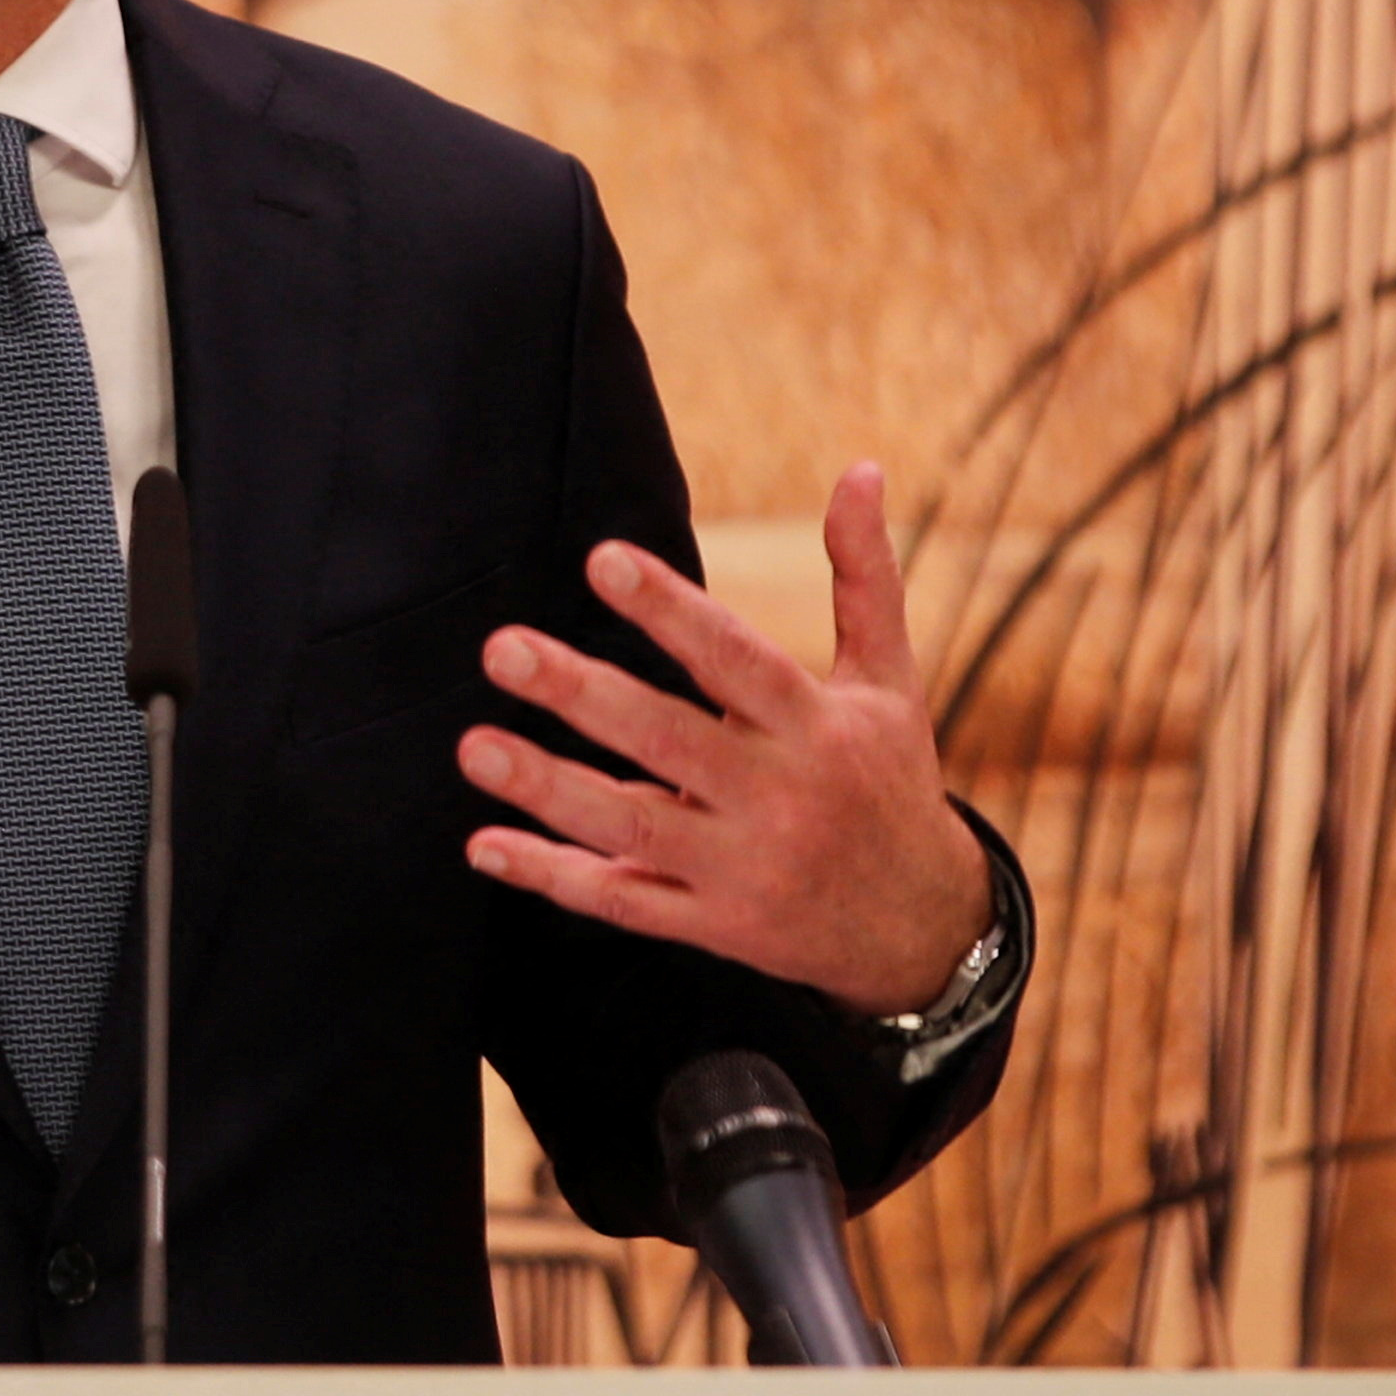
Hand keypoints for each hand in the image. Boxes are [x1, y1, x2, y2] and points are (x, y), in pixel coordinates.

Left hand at [458, 462, 990, 1014]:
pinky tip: (485, 845)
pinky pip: (624, 903)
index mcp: (817, 726)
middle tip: (501, 647)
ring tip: (474, 746)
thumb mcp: (889, 681)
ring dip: (548, 789)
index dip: (670, 611)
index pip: (736, 660)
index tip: (601, 560)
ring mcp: (742, 868)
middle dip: (582, 693)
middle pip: (667, 739)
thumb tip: (862, 468)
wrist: (922, 927)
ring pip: (632, 827)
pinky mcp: (714, 924)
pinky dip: (553, 877)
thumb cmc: (889, 781)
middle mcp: (778, 796)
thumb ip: (865, 577)